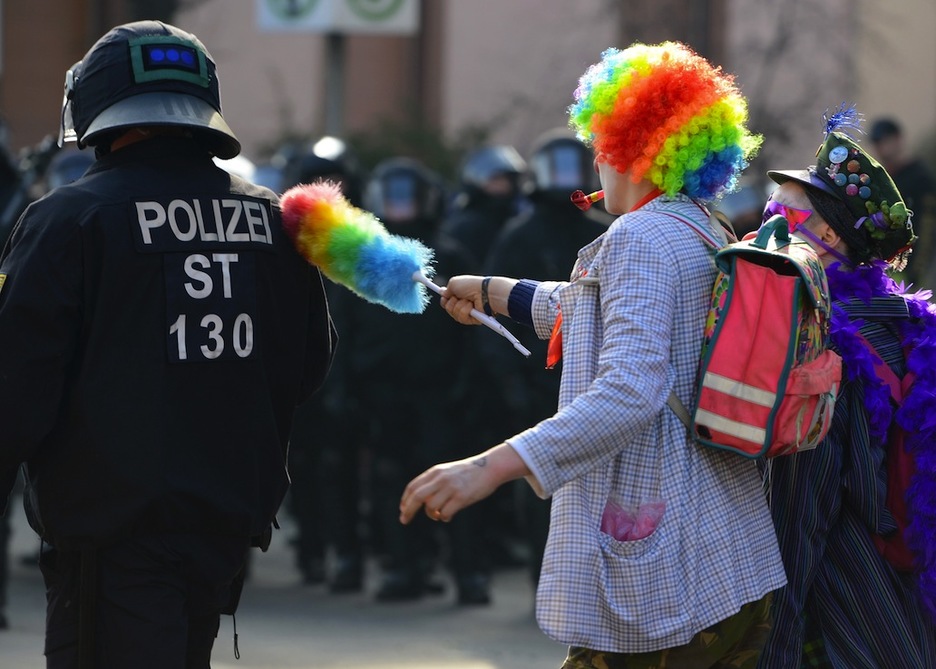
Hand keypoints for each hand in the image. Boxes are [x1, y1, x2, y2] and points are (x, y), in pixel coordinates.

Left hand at [399, 444, 530, 523]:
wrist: (490, 468)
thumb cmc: (468, 473)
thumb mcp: (447, 472)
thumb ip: (434, 483)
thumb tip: (421, 502)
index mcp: (435, 471)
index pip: (413, 486)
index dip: (405, 499)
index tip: (402, 510)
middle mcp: (441, 478)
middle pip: (417, 497)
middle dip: (408, 510)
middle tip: (404, 520)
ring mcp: (451, 488)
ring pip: (431, 507)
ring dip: (432, 515)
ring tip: (437, 515)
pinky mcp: (461, 497)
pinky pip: (445, 513)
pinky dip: (444, 517)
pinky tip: (448, 515)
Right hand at [440, 275, 483, 325]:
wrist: (484, 292)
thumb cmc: (471, 285)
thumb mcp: (453, 283)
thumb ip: (446, 290)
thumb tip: (443, 293)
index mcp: (459, 295)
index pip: (447, 302)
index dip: (445, 301)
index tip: (445, 298)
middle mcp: (463, 304)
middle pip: (449, 310)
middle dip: (451, 303)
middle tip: (457, 298)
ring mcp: (468, 312)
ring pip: (455, 315)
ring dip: (459, 306)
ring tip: (467, 301)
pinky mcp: (473, 319)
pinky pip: (462, 319)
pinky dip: (465, 311)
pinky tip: (471, 306)